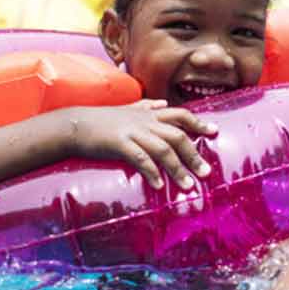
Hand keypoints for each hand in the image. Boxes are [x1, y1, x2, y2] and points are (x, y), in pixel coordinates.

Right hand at [67, 99, 217, 190]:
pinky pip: (141, 159)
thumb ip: (147, 106)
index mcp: (149, 114)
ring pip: (163, 150)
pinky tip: (158, 186)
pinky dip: (152, 172)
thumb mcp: (127, 109)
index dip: (198, 123)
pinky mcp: (119, 144)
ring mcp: (133, 132)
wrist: (74, 124)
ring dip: (178, 169)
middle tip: (206, 173)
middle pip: (178, 136)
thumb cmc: (101, 119)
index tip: (214, 131)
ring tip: (188, 186)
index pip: (180, 115)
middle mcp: (145, 121)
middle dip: (194, 155)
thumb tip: (163, 103)